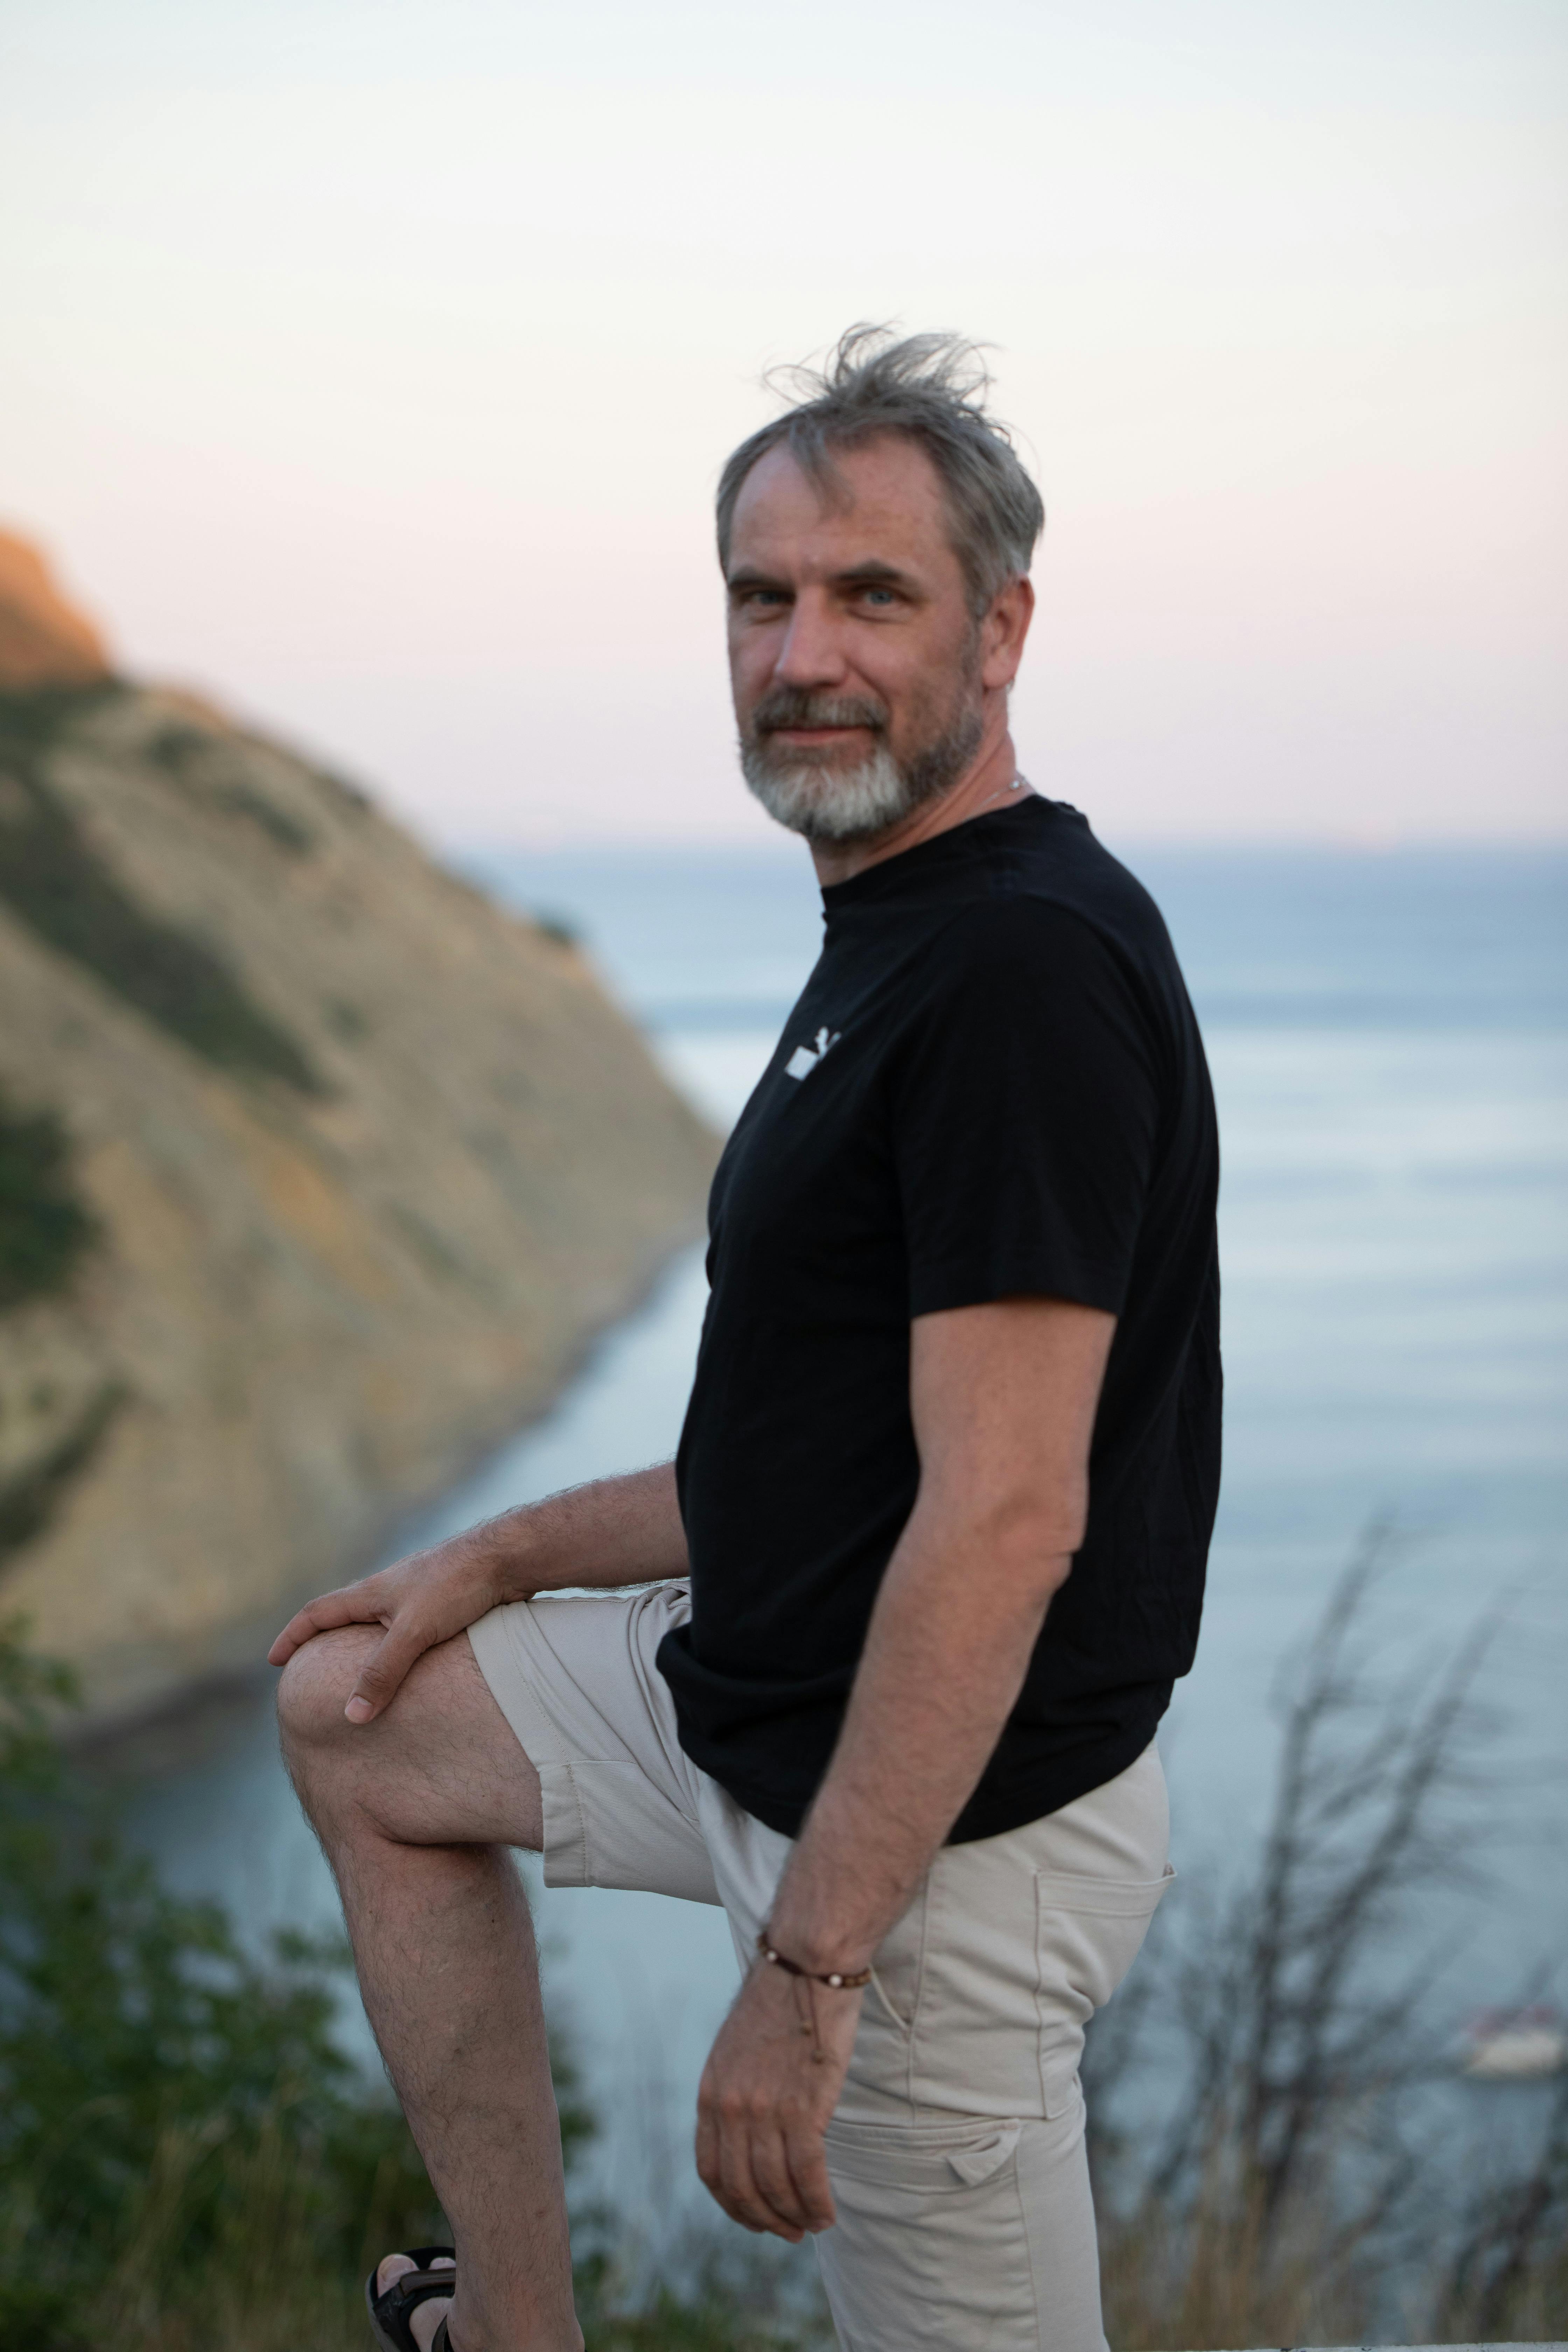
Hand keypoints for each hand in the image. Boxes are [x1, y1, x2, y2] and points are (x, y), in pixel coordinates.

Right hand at [266, 1524, 514, 1721]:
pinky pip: (410, 1628)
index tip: (275, 1660)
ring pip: (379, 1622)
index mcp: (371, 1592)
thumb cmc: (457, 1586)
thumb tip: (351, 1716)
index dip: (293, 1636)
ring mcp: (417, 1594)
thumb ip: (383, 1672)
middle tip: (312, 1667)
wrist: (507, 1558)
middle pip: (345, 1615)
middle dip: (324, 1640)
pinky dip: (398, 1647)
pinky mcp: (444, 1602)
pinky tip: (413, 1666)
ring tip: (358, 1673)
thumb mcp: (414, 1632)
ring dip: (363, 1644)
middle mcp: (389, 1590)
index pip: (317, 1613)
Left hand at [695, 1956, 861, 2240]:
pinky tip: (827, 2212)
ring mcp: (764, 2110)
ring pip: (774, 2187)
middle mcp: (731, 2107)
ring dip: (794, 2217)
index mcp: (711, 2093)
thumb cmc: (781, 2001)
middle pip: (741, 2187)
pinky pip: (806, 2175)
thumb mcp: (738, 2050)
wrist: (806, 1964)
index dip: (732, 2204)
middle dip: (764, 2220)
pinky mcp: (802, 2108)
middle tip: (789, 2233)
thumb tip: (751, 2133)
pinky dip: (816, 2202)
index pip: (711, 2170)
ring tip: (813, 2225)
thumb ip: (738, 2091)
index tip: (754, 2218)